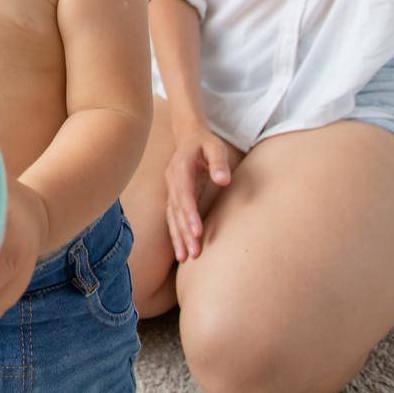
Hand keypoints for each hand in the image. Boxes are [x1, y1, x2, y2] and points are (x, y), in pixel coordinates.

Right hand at [165, 125, 240, 261]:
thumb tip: (223, 180)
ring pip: (172, 216)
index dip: (190, 213)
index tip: (197, 231)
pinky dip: (176, 234)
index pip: (184, 193)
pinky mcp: (174, 196)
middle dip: (184, 232)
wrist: (189, 136)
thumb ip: (219, 162)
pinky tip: (180, 251)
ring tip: (186, 258)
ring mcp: (171, 189)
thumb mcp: (215, 146)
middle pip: (177, 209)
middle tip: (194, 253)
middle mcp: (172, 180)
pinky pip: (172, 217)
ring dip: (178, 237)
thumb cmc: (206, 142)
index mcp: (181, 167)